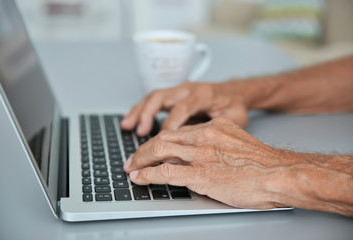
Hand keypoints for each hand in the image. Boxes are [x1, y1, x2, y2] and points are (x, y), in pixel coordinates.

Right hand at [120, 81, 249, 135]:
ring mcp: (180, 90)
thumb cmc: (235, 106)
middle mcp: (188, 89)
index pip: (183, 108)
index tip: (162, 140)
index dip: (171, 123)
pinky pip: (154, 99)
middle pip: (162, 97)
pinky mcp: (175, 94)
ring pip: (154, 96)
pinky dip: (141, 109)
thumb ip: (218, 127)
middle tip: (139, 132)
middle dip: (147, 114)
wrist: (235, 92)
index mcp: (203, 95)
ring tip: (127, 126)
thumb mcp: (234, 118)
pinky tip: (131, 120)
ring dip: (139, 111)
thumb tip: (200, 144)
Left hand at [124, 117, 287, 208]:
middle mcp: (204, 137)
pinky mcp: (202, 175)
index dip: (157, 140)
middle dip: (143, 149)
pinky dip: (148, 175)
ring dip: (141, 161)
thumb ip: (215, 143)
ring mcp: (201, 155)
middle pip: (163, 138)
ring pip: (160, 151)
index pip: (176, 131)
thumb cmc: (261, 163)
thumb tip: (197, 153)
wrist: (279, 173)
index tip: (148, 148)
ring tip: (131, 168)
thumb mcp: (235, 142)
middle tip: (132, 159)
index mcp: (213, 127)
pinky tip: (140, 178)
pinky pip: (166, 173)